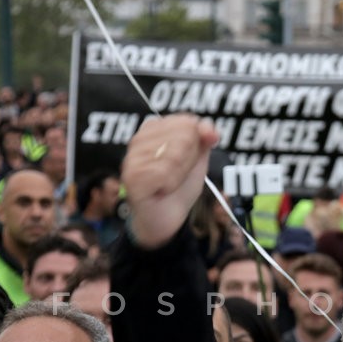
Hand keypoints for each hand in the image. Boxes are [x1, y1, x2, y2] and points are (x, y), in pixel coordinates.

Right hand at [121, 114, 218, 248]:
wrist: (167, 220)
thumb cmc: (179, 187)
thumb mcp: (198, 159)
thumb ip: (205, 138)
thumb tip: (210, 129)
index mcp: (154, 129)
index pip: (187, 121)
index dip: (197, 143)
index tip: (189, 159)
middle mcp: (139, 140)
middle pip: (183, 136)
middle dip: (189, 160)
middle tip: (178, 174)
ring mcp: (132, 158)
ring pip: (175, 155)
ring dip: (180, 175)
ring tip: (169, 182)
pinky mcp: (132, 177)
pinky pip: (164, 173)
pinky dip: (171, 185)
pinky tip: (163, 190)